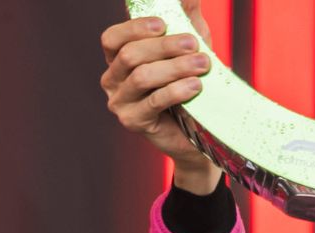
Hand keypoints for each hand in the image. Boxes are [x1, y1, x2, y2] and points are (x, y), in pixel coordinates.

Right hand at [100, 0, 222, 192]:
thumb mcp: (190, 48)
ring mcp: (120, 103)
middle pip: (131, 56)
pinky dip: (176, 90)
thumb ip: (186, 19)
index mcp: (118, 59)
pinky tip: (195, 86)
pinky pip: (153, 102)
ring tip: (202, 65)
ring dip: (174, 68)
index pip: (113, 38)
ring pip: (142, 77)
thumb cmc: (191, 85)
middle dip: (164, 47)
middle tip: (194, 45)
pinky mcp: (134, 122)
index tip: (163, 24)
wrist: (201, 132)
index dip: (135, 28)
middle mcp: (112, 80)